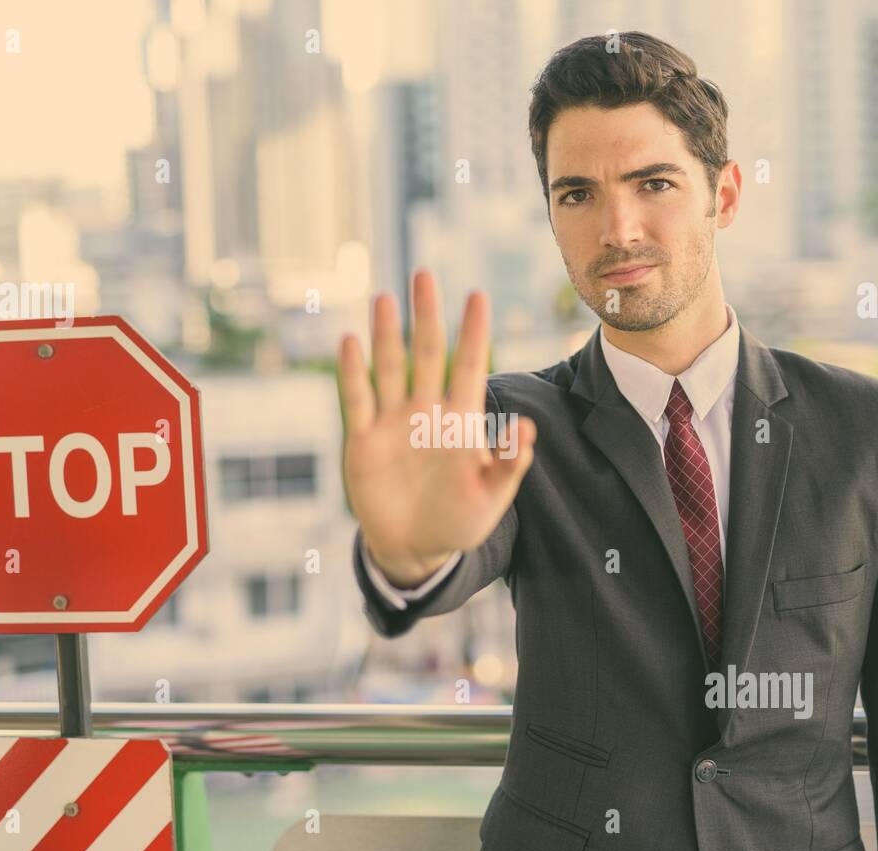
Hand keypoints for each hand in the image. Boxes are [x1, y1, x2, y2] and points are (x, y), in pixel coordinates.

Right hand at [337, 269, 535, 586]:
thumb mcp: (491, 499)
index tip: (478, 296)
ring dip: (385, 334)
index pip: (471, 366)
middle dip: (426, 315)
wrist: (414, 548)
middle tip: (424, 275)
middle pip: (426, 353)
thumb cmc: (458, 522)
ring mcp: (393, 423)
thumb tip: (527, 428)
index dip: (474, 332)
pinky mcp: (364, 440)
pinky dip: (353, 373)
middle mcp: (426, 412)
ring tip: (383, 298)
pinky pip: (357, 400)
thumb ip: (509, 465)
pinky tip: (350, 342)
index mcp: (461, 421)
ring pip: (389, 368)